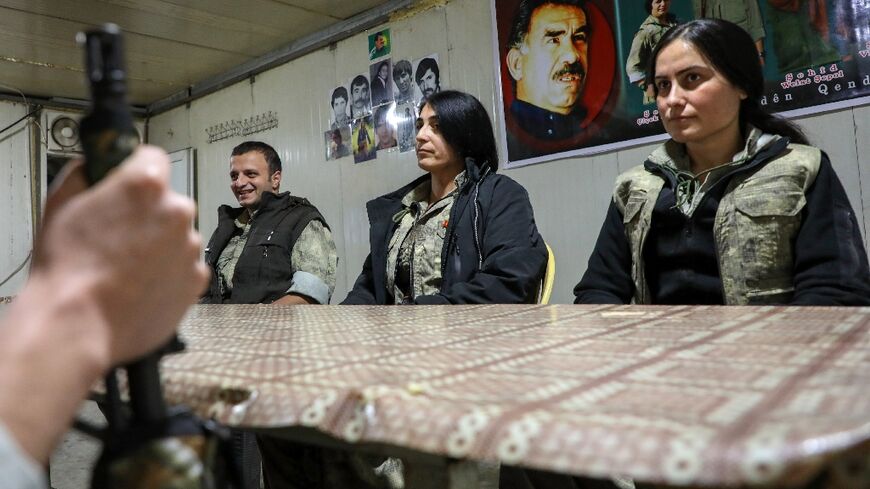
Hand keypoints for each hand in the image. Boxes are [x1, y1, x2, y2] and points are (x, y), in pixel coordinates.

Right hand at [34, 145, 208, 364]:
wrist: (79, 323)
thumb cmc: (67, 268)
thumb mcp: (61, 202)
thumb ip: (87, 172)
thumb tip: (96, 163)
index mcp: (145, 185)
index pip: (152, 157)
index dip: (135, 169)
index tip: (127, 182)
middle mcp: (177, 211)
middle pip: (168, 201)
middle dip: (148, 213)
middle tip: (118, 236)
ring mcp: (190, 247)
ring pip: (177, 236)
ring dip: (159, 245)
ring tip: (125, 267)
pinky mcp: (198, 279)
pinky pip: (185, 266)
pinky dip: (169, 273)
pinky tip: (140, 284)